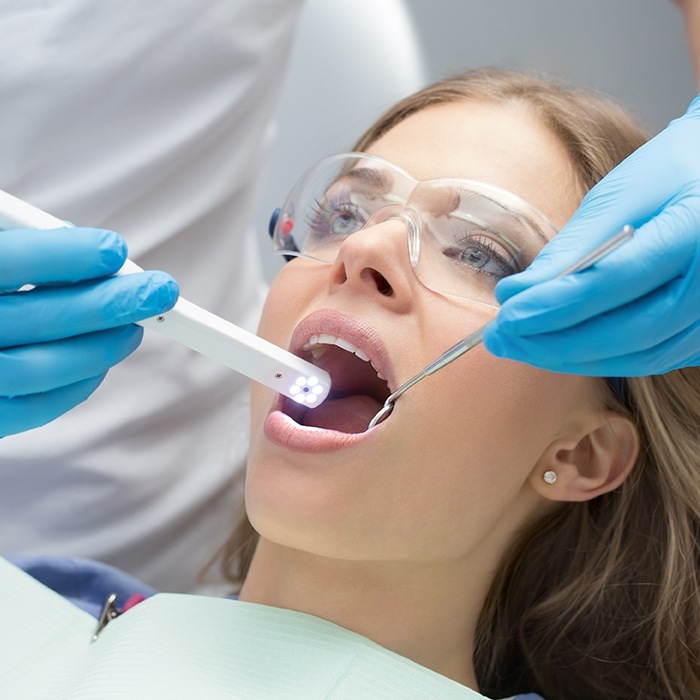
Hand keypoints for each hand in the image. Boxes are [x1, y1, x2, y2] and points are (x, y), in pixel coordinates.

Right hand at [0, 227, 177, 435]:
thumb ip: (16, 247)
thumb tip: (80, 243)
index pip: (7, 263)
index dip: (64, 255)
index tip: (116, 249)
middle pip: (35, 319)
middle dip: (107, 303)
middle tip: (161, 290)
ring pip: (40, 369)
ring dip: (101, 347)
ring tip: (137, 326)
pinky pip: (34, 409)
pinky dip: (79, 384)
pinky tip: (103, 360)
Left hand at [483, 94, 699, 376]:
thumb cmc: (670, 174)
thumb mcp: (620, 194)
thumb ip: (573, 247)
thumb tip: (516, 294)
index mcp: (696, 230)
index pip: (614, 281)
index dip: (554, 306)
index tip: (505, 316)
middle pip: (627, 332)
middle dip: (553, 343)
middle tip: (500, 340)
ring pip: (638, 356)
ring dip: (570, 357)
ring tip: (519, 345)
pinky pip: (649, 359)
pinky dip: (599, 358)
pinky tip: (558, 348)